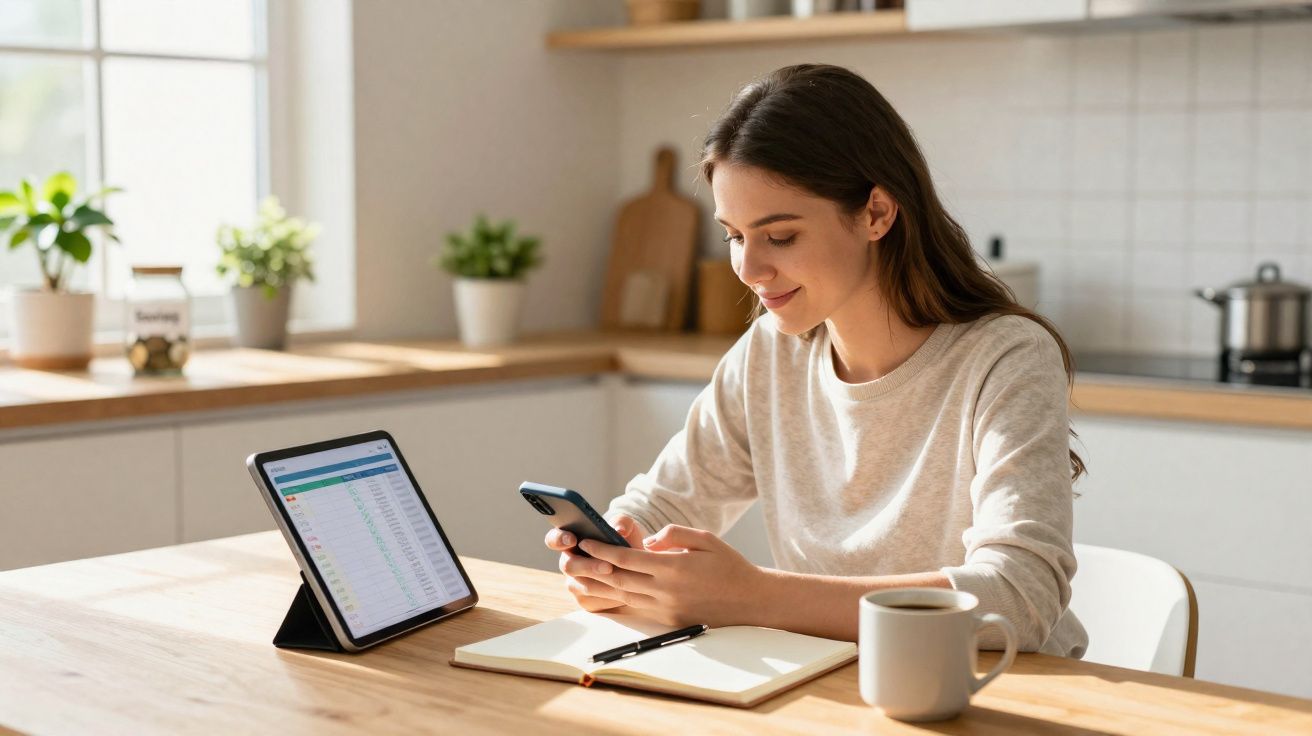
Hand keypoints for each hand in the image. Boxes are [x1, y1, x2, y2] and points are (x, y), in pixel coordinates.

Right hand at [545, 515, 645, 612]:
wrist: (638, 567)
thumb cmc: (626, 542)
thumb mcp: (627, 527)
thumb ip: (622, 522)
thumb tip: (619, 530)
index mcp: (571, 541)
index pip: (553, 539)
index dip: (559, 539)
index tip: (572, 539)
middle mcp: (569, 563)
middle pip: (568, 566)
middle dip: (588, 566)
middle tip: (607, 566)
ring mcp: (575, 584)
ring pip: (581, 586)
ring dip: (601, 582)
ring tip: (620, 577)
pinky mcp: (586, 601)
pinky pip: (594, 601)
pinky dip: (610, 596)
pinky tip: (625, 591)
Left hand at [570, 524, 763, 627]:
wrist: (751, 602)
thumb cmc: (729, 566)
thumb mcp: (706, 538)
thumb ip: (674, 534)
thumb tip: (649, 541)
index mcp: (673, 567)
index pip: (627, 558)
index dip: (603, 550)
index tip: (586, 542)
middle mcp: (666, 590)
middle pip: (618, 579)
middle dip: (592, 567)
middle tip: (573, 557)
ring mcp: (666, 609)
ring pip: (623, 596)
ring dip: (599, 586)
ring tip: (579, 575)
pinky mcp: (668, 621)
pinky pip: (636, 609)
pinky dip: (617, 600)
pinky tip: (605, 592)